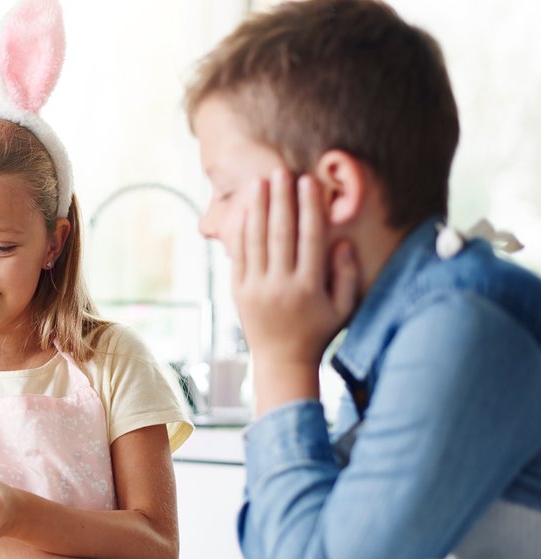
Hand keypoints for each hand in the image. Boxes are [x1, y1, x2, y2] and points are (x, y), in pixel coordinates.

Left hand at [228, 170, 359, 411]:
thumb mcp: (344, 309)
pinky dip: (242, 231)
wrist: (281, 361)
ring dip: (258, 208)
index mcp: (309, 288)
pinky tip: (246, 210)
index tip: (309, 182)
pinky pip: (239, 255)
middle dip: (281, 200)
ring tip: (260, 182)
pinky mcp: (239, 290)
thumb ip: (347, 275)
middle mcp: (281, 286)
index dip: (309, 208)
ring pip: (256, 241)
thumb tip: (341, 241)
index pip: (310, 239)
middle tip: (281, 171)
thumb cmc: (318, 332)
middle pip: (280, 234)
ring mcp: (256, 288)